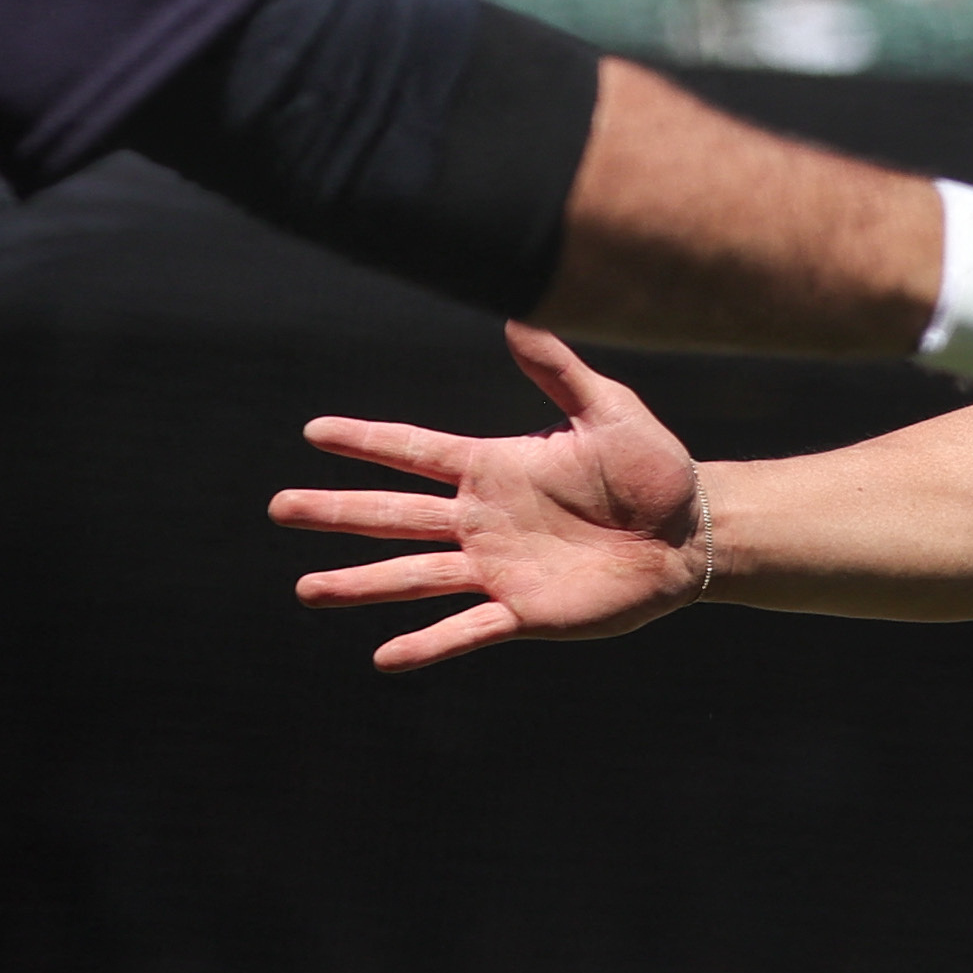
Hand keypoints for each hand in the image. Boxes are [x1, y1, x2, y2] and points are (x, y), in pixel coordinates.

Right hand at [271, 324, 711, 670]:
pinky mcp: (525, 611)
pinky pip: (466, 630)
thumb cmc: (656, 469)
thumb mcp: (611, 412)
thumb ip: (561, 372)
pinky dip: (427, 644)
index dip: (366, 442)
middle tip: (279, 507)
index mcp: (496, 467)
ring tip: (306, 589)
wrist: (693, 534)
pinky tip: (383, 657)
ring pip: (413, 576)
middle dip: (337, 511)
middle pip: (395, 515)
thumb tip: (518, 315)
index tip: (314, 431)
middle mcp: (483, 519)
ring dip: (361, 583)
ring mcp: (498, 568)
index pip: (415, 452)